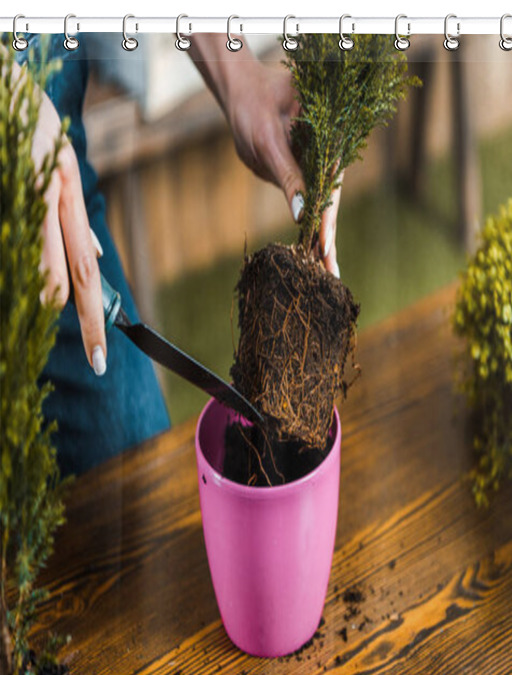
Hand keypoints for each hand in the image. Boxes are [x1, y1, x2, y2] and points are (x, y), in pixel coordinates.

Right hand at [33, 87, 106, 373]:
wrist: (0, 75)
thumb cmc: (18, 119)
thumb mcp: (56, 164)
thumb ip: (68, 214)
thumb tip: (94, 251)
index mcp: (69, 194)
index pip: (88, 266)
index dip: (96, 313)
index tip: (102, 353)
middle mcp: (58, 193)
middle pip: (81, 270)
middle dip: (90, 320)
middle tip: (98, 361)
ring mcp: (33, 185)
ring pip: (45, 255)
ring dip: (42, 287)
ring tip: (35, 315)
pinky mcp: (16, 176)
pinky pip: (19, 231)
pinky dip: (23, 261)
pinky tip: (26, 283)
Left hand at [189, 37, 339, 275]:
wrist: (245, 92)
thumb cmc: (254, 106)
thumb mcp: (267, 141)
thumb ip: (288, 176)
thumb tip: (301, 215)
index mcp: (329, 144)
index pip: (329, 191)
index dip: (327, 222)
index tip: (326, 249)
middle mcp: (328, 158)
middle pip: (330, 205)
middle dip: (329, 240)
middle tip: (331, 275)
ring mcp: (319, 168)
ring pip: (323, 208)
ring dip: (323, 239)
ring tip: (327, 272)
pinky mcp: (307, 176)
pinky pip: (312, 204)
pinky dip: (312, 227)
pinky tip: (313, 252)